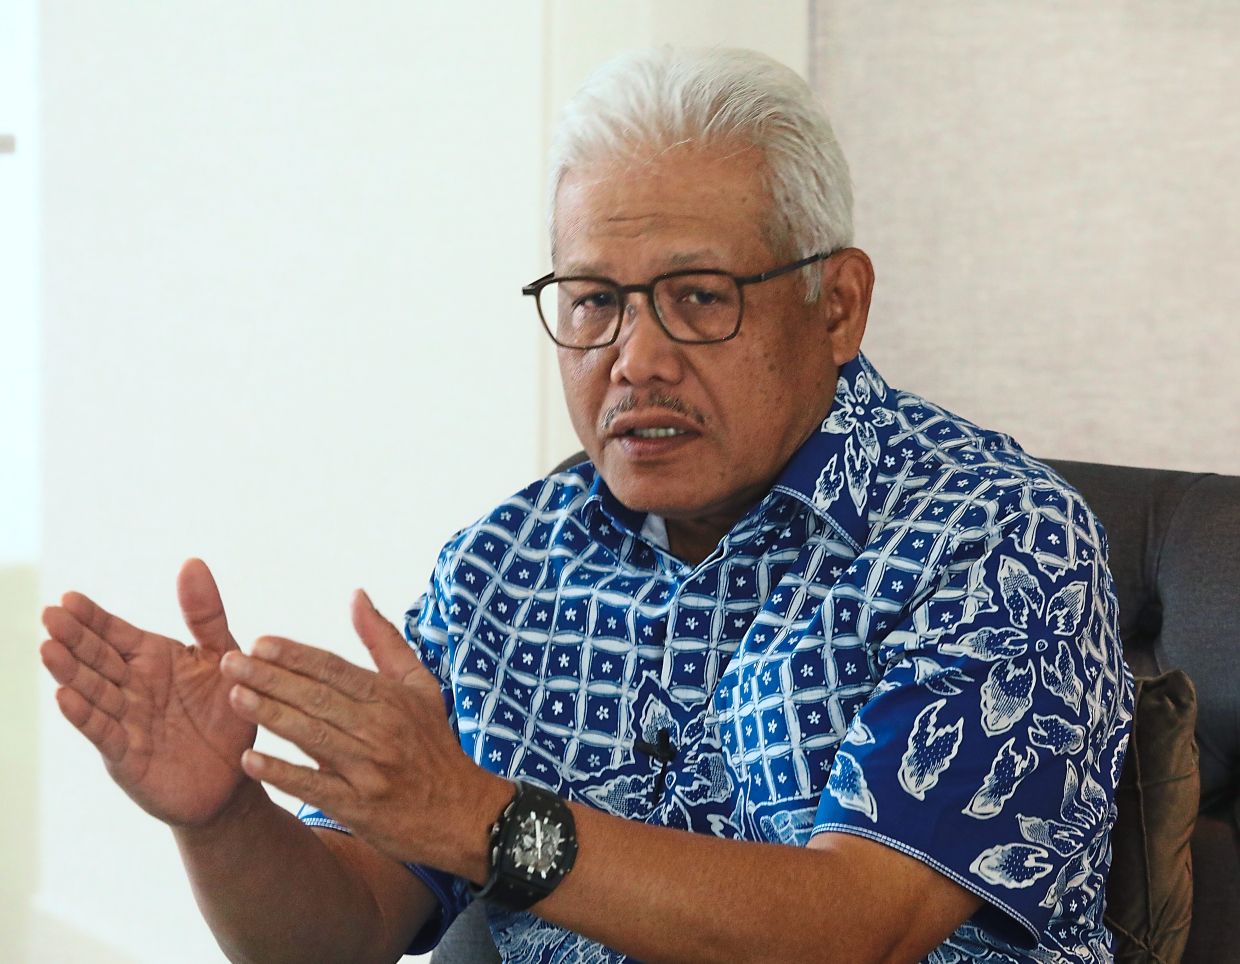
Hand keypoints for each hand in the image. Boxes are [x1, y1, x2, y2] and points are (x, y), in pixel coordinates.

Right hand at [40, 559, 257, 826]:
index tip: (68, 597)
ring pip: (94, 692)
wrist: (236, 775)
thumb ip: (206, 614)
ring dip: (71, 672)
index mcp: (153, 659)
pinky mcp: (128, 756)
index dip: (93, 617)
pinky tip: (65, 696)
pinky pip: (105, 732)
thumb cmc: (228, 712)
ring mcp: (127, 721)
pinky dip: (86, 716)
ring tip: (48, 648)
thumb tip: (192, 562)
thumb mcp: (221, 656)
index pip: (116, 633)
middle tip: (50, 615)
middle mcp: (133, 687)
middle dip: (74, 637)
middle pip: (98, 658)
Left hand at [219, 591, 507, 875]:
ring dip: (270, 716)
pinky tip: (250, 761)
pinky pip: (314, 786)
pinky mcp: (360, 806)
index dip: (296, 655)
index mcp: (392, 698)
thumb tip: (356, 595)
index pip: (336, 669)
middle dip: (271, 678)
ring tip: (234, 697)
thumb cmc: (434, 744)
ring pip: (312, 736)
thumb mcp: (420, 685)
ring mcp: (370, 768)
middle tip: (230, 663)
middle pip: (318, 698)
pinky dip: (282, 773)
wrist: (462, 814)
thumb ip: (384, 640)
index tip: (259, 642)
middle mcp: (381, 729)